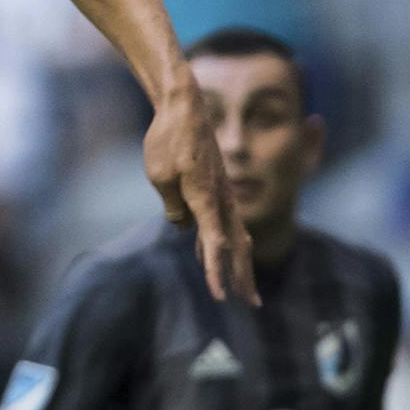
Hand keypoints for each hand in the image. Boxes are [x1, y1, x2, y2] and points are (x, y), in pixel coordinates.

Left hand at [144, 84, 257, 305]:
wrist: (184, 106)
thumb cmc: (167, 139)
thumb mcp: (159, 175)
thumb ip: (172, 207)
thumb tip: (182, 227)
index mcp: (207, 198)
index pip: (216, 243)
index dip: (217, 271)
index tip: (219, 296)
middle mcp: (221, 198)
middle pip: (236, 244)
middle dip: (242, 275)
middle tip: (251, 303)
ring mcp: (221, 192)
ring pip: (233, 233)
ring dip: (236, 260)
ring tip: (240, 287)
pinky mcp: (215, 186)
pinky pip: (220, 219)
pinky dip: (219, 239)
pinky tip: (208, 251)